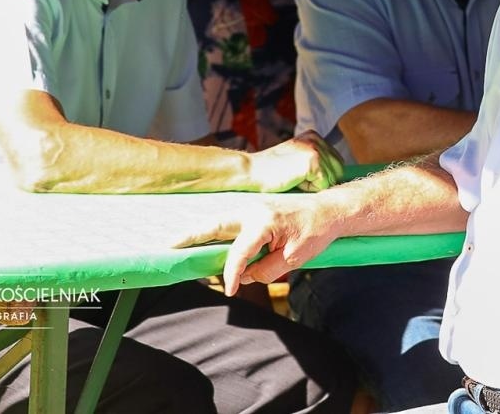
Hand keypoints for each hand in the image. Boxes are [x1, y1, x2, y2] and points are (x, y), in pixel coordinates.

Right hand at [173, 194, 340, 294]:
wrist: (330, 211)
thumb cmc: (316, 232)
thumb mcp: (293, 258)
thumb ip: (265, 270)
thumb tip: (244, 276)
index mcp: (263, 223)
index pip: (238, 253)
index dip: (230, 274)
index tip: (228, 291)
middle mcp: (253, 211)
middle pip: (216, 225)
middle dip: (192, 236)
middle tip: (169, 246)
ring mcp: (253, 208)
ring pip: (220, 220)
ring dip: (201, 231)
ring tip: (180, 242)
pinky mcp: (256, 211)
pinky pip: (230, 221)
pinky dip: (215, 229)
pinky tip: (205, 238)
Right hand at [249, 134, 343, 192]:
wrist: (250, 171)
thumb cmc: (270, 171)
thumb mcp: (295, 158)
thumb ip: (314, 160)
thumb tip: (336, 176)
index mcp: (314, 136)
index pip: (336, 161)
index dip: (324, 175)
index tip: (307, 178)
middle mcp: (317, 139)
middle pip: (338, 170)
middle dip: (322, 180)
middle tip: (299, 180)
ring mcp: (315, 149)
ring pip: (331, 179)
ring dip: (314, 185)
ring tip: (294, 179)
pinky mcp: (313, 162)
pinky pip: (322, 185)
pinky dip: (308, 189)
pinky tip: (293, 181)